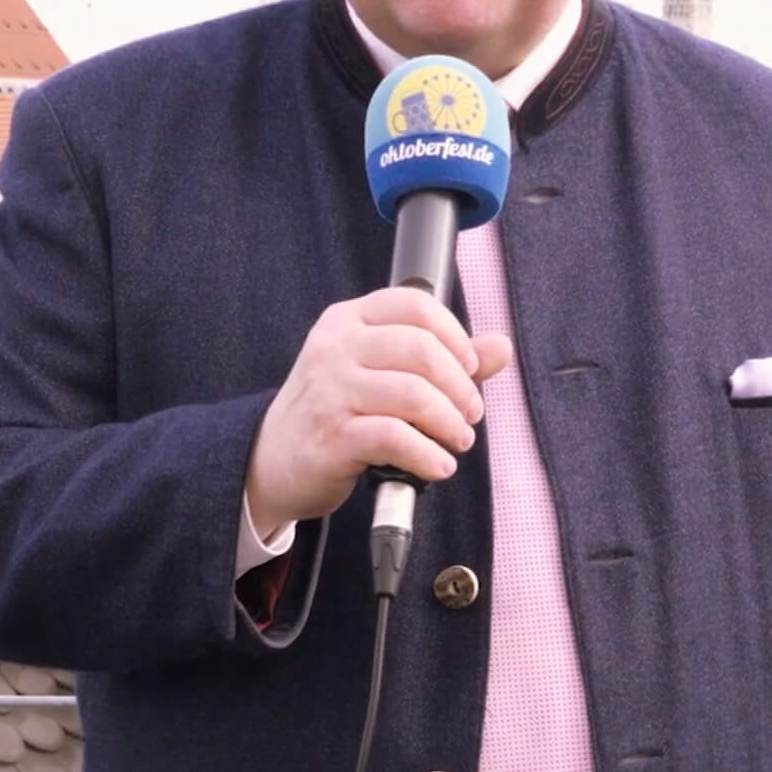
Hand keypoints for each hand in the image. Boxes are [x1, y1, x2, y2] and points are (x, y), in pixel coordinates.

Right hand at [245, 288, 513, 532]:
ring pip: (414, 395)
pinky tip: (438, 466)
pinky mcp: (331, 436)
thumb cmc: (334, 410)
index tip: (469, 368)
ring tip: (458, 440)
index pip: (416, 305)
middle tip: (470, 413)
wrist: (269, 460)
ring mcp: (329, 391)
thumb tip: (502, 346)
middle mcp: (335, 348)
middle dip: (460, 386)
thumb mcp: (381, 372)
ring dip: (450, 424)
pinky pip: (396, 438)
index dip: (455, 335)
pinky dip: (429, 455)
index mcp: (348, 320)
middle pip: (421, 350)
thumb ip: (443, 358)